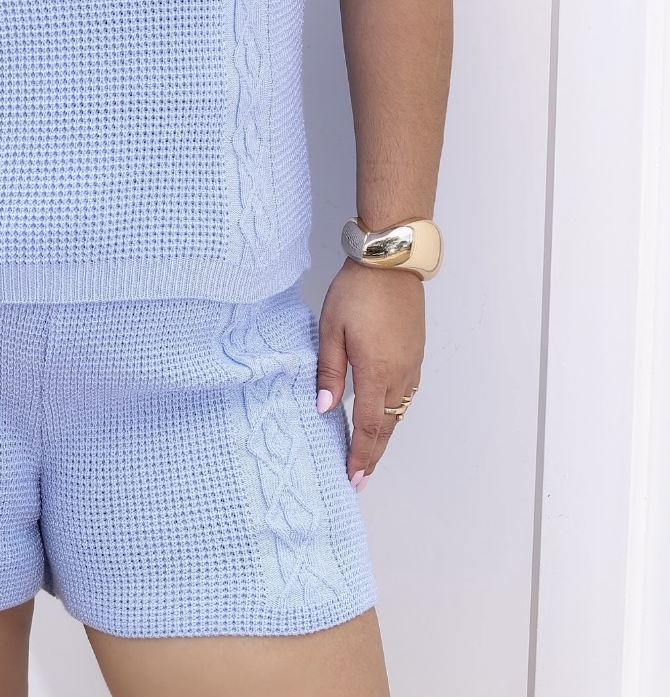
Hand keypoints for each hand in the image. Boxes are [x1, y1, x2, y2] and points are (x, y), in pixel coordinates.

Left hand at [315, 258, 424, 490]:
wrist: (391, 262)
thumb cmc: (357, 291)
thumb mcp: (331, 328)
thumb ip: (329, 371)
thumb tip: (324, 408)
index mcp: (376, 370)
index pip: (368, 425)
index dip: (360, 454)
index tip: (353, 478)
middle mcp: (399, 374)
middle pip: (388, 425)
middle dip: (373, 454)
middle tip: (361, 478)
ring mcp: (412, 364)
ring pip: (399, 411)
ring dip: (385, 435)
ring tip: (369, 454)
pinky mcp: (416, 354)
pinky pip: (405, 393)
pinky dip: (394, 412)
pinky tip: (384, 416)